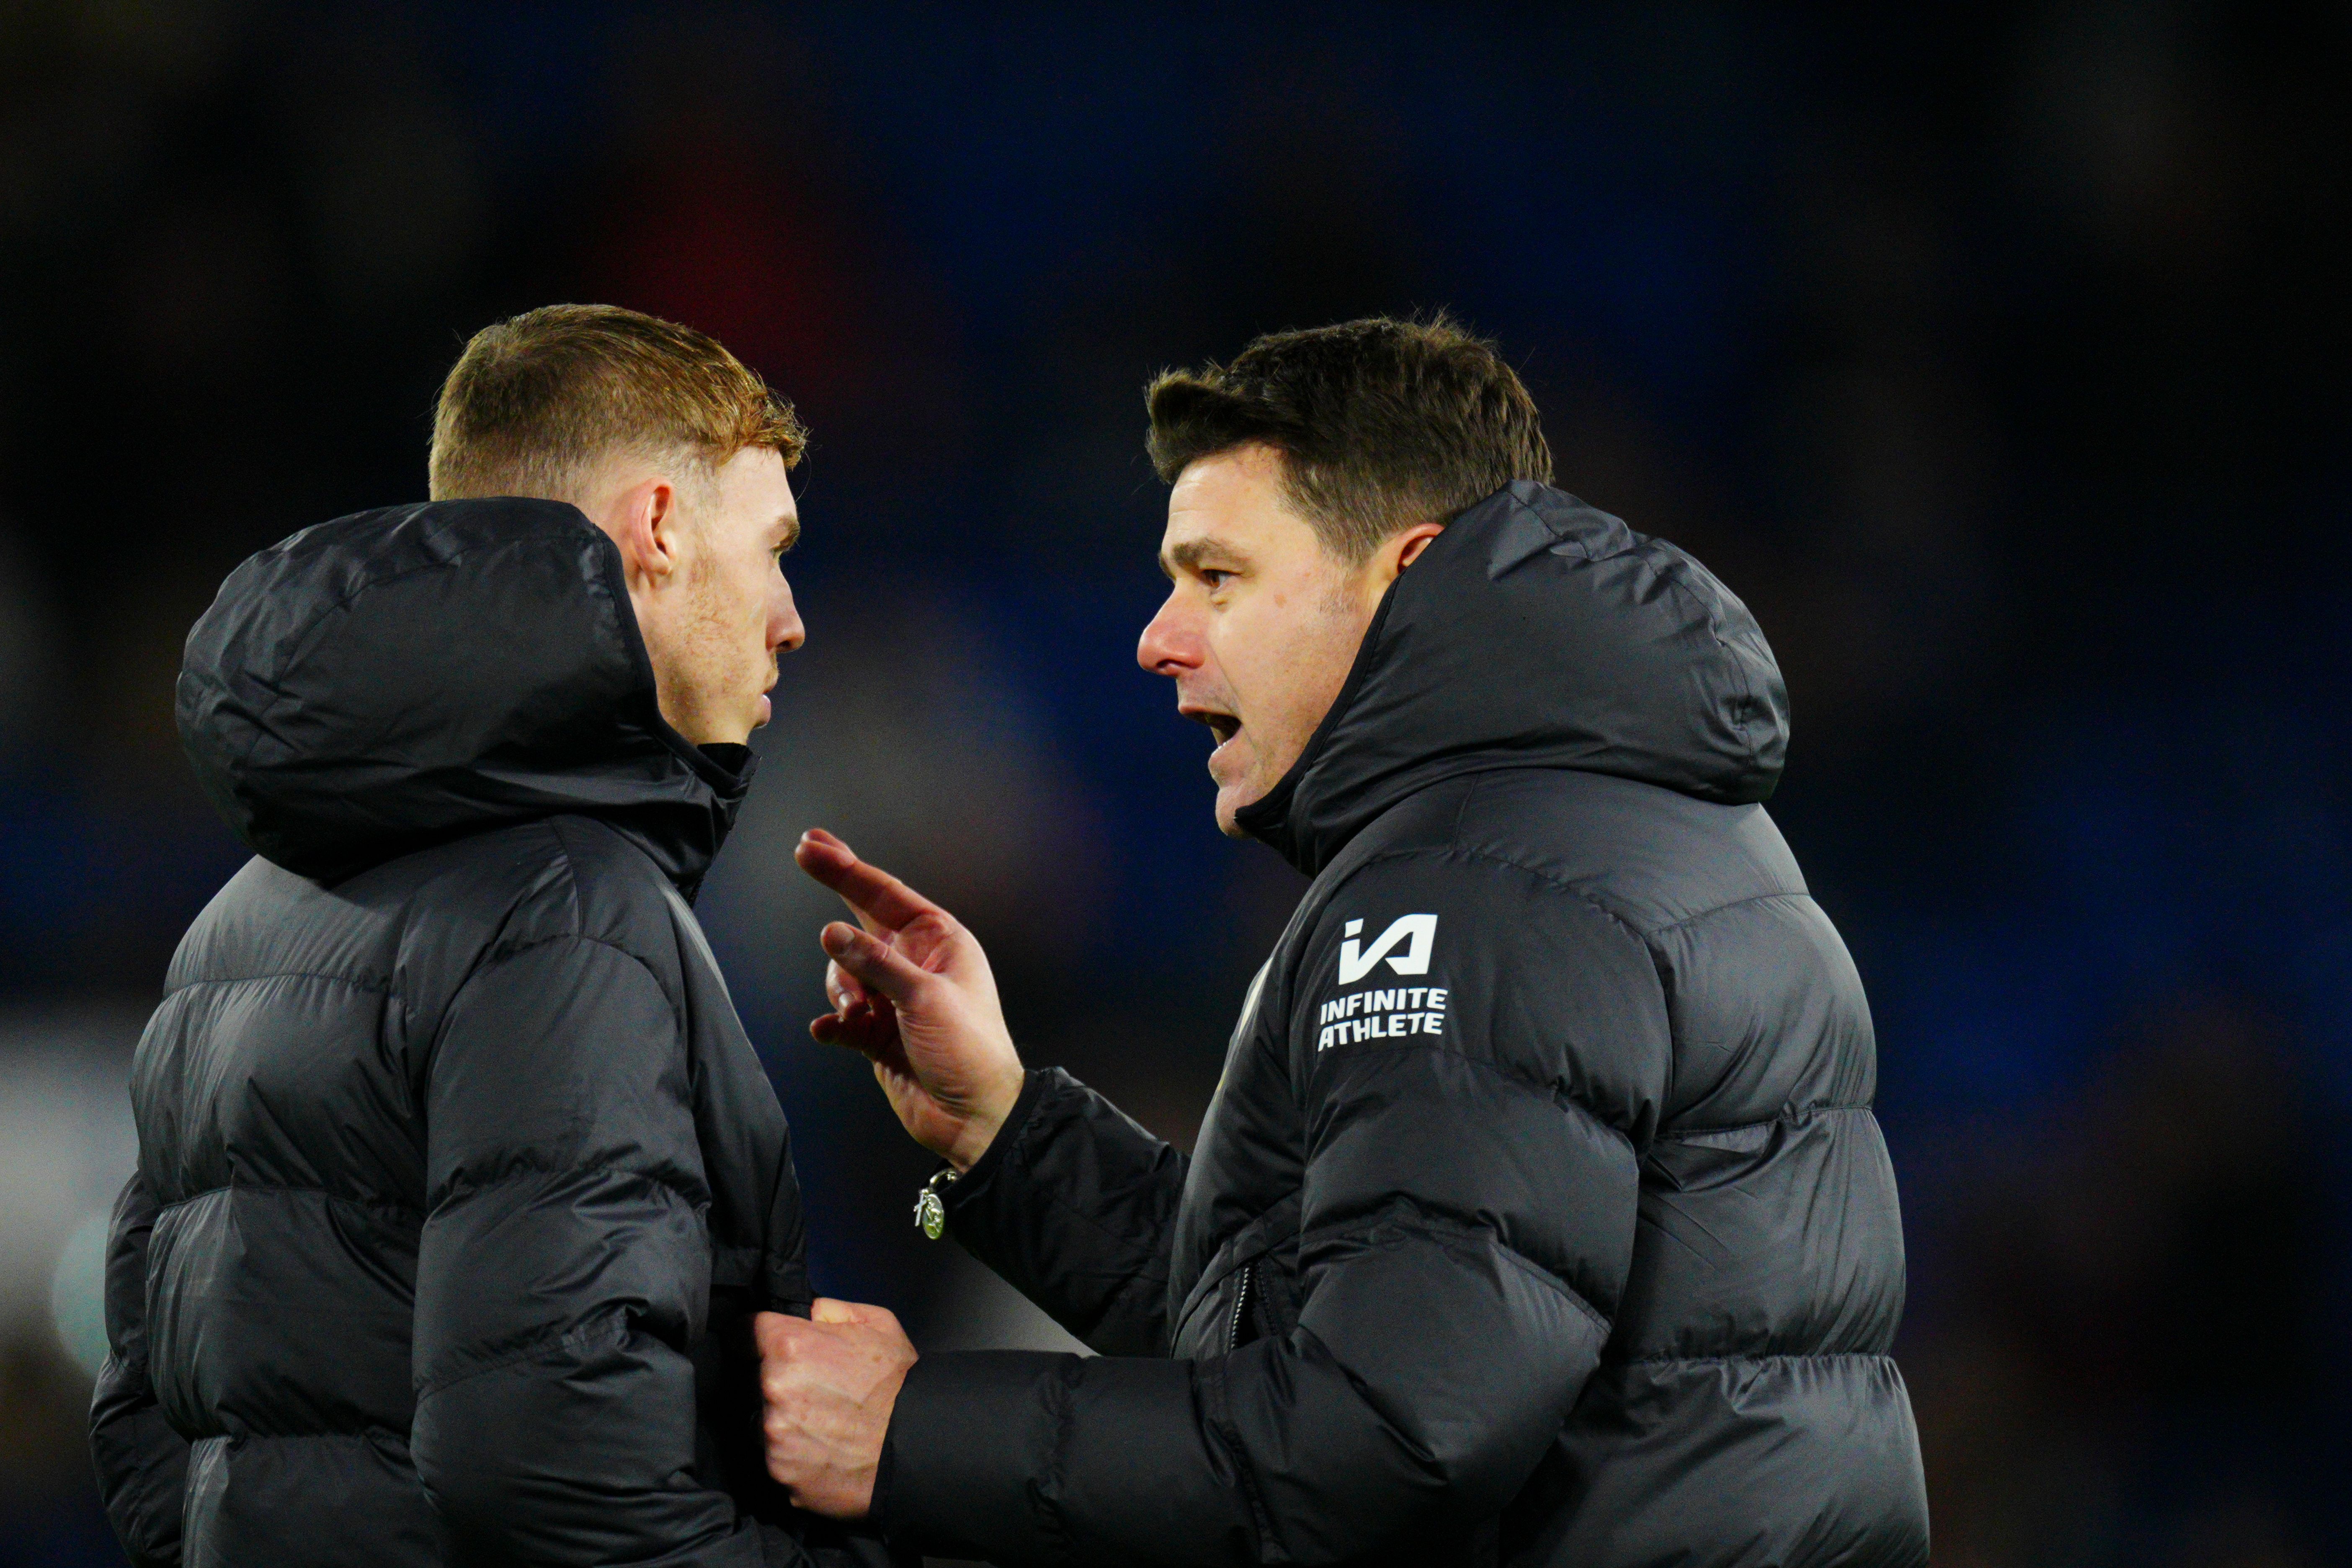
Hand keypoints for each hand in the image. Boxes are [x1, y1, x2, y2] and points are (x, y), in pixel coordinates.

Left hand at [755, 1300, 917, 1518]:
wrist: (918, 1447)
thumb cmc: (899, 1382)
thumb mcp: (878, 1323)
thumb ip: (832, 1310)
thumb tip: (809, 1315)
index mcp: (790, 1346)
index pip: (742, 1333)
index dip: (755, 1338)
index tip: (765, 1347)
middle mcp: (773, 1390)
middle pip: (755, 1381)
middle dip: (778, 1382)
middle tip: (816, 1391)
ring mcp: (774, 1437)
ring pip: (765, 1423)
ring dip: (785, 1422)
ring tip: (824, 1426)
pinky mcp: (781, 1474)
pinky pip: (779, 1459)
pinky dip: (797, 1456)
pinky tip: (826, 1452)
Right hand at [794, 829, 1025, 1170]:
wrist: (974, 1116)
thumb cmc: (969, 1050)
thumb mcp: (924, 997)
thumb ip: (874, 962)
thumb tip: (831, 932)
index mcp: (940, 942)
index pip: (885, 895)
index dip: (848, 868)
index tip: (813, 846)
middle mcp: (915, 964)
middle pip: (861, 923)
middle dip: (834, 895)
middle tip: (804, 855)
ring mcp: (894, 998)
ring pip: (844, 974)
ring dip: (842, 990)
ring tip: (860, 1014)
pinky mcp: (877, 1033)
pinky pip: (842, 1017)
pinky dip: (835, 1022)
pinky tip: (833, 1031)